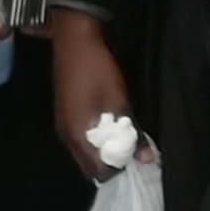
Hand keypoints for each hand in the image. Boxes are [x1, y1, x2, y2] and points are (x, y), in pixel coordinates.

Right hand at [51, 8, 149, 179]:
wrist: (75, 38)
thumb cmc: (97, 71)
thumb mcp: (119, 101)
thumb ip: (131, 133)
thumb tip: (146, 159)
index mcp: (76, 135)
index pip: (97, 171)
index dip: (118, 172)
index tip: (137, 166)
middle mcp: (66, 134)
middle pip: (88, 163)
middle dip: (111, 164)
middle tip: (134, 156)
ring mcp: (63, 122)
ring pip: (85, 150)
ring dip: (105, 152)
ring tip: (127, 144)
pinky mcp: (65, 112)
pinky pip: (81, 138)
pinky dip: (97, 140)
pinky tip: (113, 130)